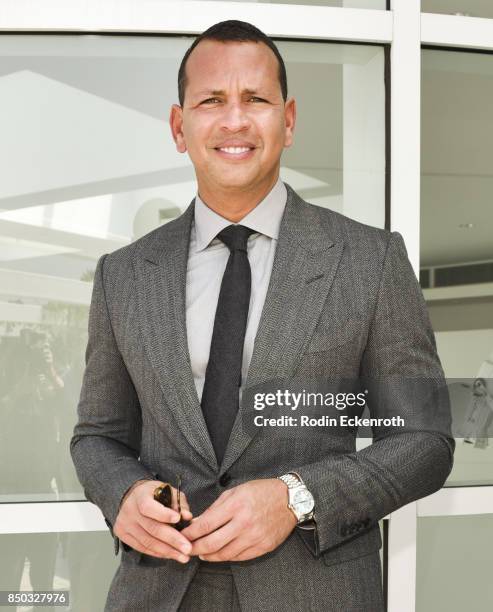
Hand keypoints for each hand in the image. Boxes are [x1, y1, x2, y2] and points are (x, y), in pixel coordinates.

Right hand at [114, 480, 193, 562]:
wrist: (132, 497)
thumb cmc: (154, 494)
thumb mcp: (167, 491)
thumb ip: (178, 503)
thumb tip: (188, 516)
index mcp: (140, 496)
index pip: (149, 507)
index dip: (163, 514)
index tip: (178, 519)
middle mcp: (130, 510)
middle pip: (152, 528)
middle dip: (172, 540)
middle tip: (187, 548)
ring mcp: (125, 524)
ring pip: (148, 542)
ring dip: (168, 551)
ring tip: (183, 556)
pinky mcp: (123, 536)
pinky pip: (143, 548)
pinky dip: (158, 553)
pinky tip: (170, 555)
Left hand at [181, 478, 295, 561]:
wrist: (290, 499)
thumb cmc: (261, 491)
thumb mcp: (236, 491)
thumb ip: (216, 507)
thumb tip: (199, 521)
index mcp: (236, 505)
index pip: (206, 524)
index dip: (191, 533)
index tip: (183, 535)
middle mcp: (244, 523)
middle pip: (212, 543)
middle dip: (196, 548)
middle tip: (187, 549)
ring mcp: (254, 537)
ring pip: (225, 554)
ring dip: (209, 556)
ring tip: (202, 553)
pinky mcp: (263, 547)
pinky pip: (240, 557)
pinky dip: (226, 557)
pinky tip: (219, 554)